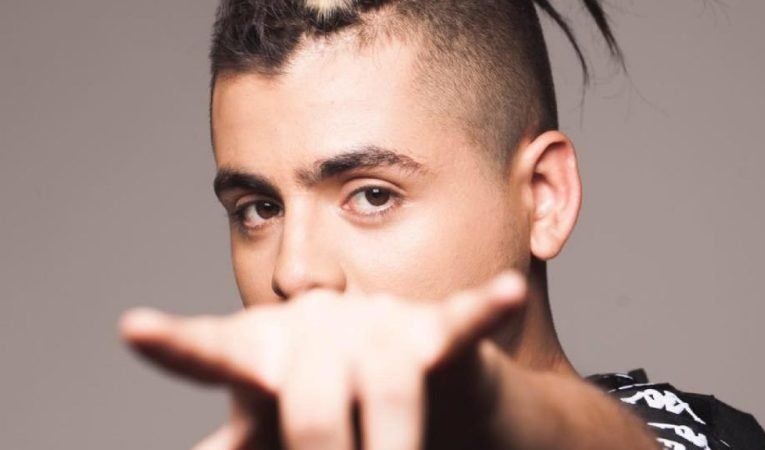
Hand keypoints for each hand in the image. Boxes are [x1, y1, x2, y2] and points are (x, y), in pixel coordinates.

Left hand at [119, 270, 527, 449]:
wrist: (403, 380)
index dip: (176, 345)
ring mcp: (374, 324)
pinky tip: (505, 293)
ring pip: (388, 396)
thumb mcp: (273, 431)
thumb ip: (244, 441)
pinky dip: (483, 310)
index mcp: (262, 352)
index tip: (136, 329)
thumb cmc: (324, 407)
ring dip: (394, 448)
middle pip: (311, 411)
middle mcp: (313, 327)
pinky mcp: (434, 329)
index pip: (212, 353)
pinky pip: (461, 320)